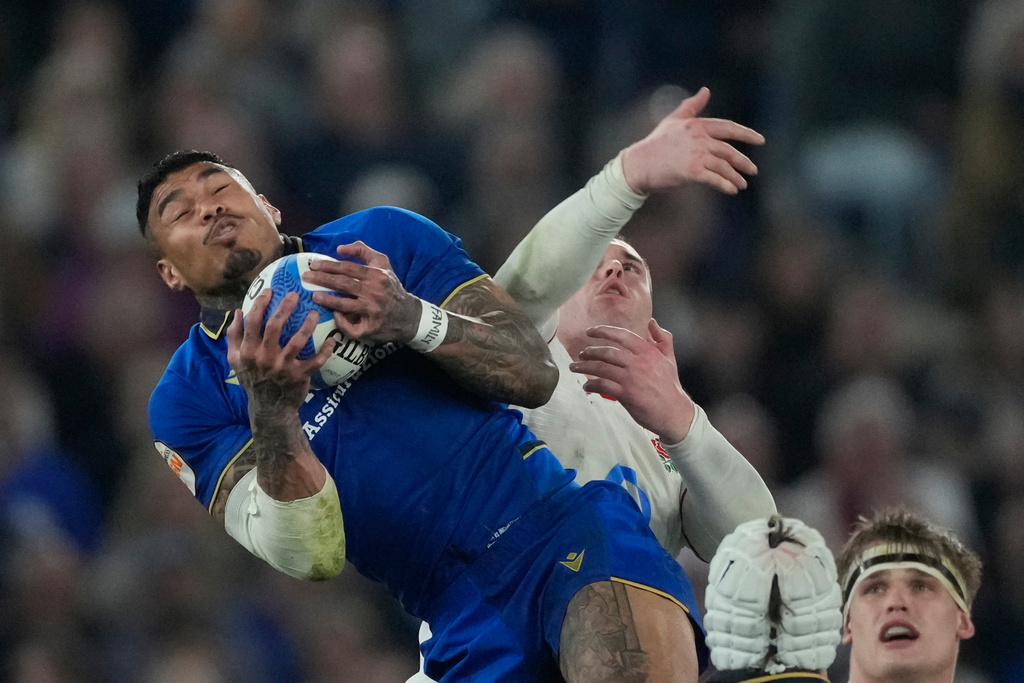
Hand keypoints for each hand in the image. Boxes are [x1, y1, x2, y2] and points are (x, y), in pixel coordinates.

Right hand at [227, 289, 335, 411]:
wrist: (269, 408)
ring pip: (298, 340)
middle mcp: (264, 357)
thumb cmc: (252, 379)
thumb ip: (234, 336)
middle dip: (285, 307)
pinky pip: (316, 360)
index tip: (270, 290)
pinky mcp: (299, 376)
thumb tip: (238, 312)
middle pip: (275, 326)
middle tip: (295, 294)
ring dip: (308, 324)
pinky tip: (332, 339)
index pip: (253, 321)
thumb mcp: (235, 360)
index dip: (261, 303)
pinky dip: (326, 350)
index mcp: (247, 351)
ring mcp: (283, 367)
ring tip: (315, 312)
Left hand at [302, 241, 421, 343]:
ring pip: (344, 305)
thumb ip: (363, 251)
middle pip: (343, 284)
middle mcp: (375, 292)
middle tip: (306, 277)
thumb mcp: (383, 264)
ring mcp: (373, 311)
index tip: (314, 265)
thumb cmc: (390, 287)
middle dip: (322, 280)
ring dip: (327, 300)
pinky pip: (351, 326)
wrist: (408, 315)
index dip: (329, 266)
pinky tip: (334, 315)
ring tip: (313, 296)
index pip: (348, 268)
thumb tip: (339, 248)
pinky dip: (341, 321)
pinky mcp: (371, 327)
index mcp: (377, 275)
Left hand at [568, 320, 694, 442]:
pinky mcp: (626, 394)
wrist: (675, 413)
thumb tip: (652, 322)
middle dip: (590, 351)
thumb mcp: (670, 358)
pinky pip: (603, 385)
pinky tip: (586, 385)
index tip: (590, 331)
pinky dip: (591, 384)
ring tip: (575, 367)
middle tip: (581, 353)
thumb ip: (662, 338)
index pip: (622, 335)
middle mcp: (638, 363)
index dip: (604, 331)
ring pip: (602, 368)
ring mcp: (631, 378)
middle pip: (608, 352)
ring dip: (585, 367)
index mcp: (648, 352)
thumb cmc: (670, 386)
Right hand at [622, 86, 764, 195]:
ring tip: (741, 184)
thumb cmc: (655, 143)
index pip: (727, 128)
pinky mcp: (691, 171)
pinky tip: (732, 190)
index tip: (760, 140)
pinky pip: (714, 179)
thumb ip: (692, 106)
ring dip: (735, 177)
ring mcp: (696, 155)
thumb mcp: (673, 120)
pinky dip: (725, 185)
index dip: (746, 134)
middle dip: (743, 162)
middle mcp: (699, 139)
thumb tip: (706, 90)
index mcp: (697, 126)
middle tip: (753, 170)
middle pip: (728, 150)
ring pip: (723, 166)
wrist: (638, 164)